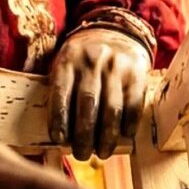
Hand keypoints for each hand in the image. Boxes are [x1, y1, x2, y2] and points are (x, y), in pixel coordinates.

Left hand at [48, 27, 151, 159]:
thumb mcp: (63, 63)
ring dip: (106, 136)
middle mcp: (92, 61)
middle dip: (84, 134)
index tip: (59, 140)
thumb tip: (51, 128)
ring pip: (111, 107)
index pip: (61, 92)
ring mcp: (116, 67)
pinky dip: (128, 124)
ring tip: (102, 153)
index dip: (59, 118)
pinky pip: (134, 104)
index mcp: (67, 59)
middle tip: (81, 154)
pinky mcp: (136, 74)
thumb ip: (57, 88)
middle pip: (87, 103)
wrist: (115, 33)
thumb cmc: (81, 59)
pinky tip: (123, 137)